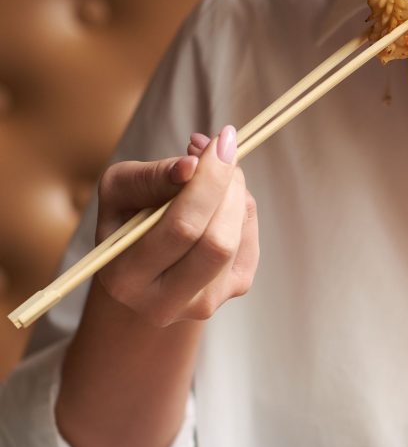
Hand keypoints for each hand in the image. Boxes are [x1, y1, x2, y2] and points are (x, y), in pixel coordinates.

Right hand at [95, 125, 257, 325]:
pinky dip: (241, 210)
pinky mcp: (232, 292)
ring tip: (213, 170)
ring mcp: (204, 303)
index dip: (207, 183)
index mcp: (127, 277)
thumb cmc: (124, 228)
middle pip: (218, 242)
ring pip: (237, 240)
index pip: (182, 229)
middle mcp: (166, 301)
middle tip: (222, 150)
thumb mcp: (119, 194)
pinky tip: (220, 200)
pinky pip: (250, 242)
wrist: (138, 280)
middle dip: (227, 187)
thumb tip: (192, 166)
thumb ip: (149, 178)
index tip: (220, 142)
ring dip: (235, 194)